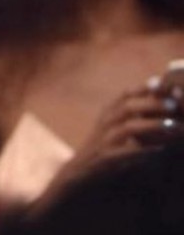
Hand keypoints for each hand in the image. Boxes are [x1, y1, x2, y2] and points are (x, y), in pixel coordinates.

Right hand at [31, 83, 182, 212]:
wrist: (79, 168)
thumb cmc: (103, 145)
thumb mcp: (112, 124)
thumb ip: (130, 113)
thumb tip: (158, 99)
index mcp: (107, 113)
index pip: (125, 95)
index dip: (145, 88)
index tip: (164, 85)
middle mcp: (105, 123)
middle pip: (128, 107)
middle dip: (152, 104)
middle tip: (173, 104)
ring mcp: (104, 140)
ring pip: (128, 127)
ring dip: (152, 125)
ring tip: (173, 126)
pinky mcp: (106, 157)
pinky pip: (127, 152)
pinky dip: (144, 150)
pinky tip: (161, 149)